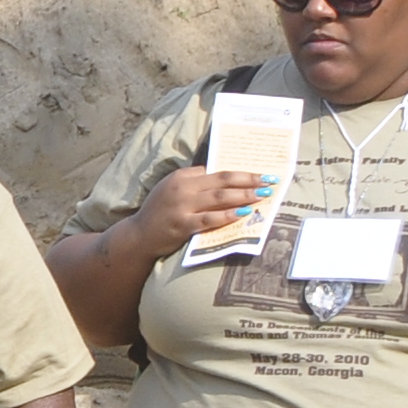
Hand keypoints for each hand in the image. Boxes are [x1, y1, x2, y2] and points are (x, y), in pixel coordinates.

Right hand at [129, 165, 270, 260]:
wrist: (138, 236)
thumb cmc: (159, 211)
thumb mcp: (172, 188)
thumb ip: (194, 181)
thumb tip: (224, 177)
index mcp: (181, 176)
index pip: (217, 171)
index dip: (241, 172)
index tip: (259, 174)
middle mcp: (182, 189)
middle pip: (223, 181)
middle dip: (249, 181)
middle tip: (269, 182)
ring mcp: (182, 207)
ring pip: (220, 198)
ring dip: (244, 196)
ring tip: (262, 196)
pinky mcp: (183, 225)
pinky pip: (210, 219)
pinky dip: (228, 215)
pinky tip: (243, 213)